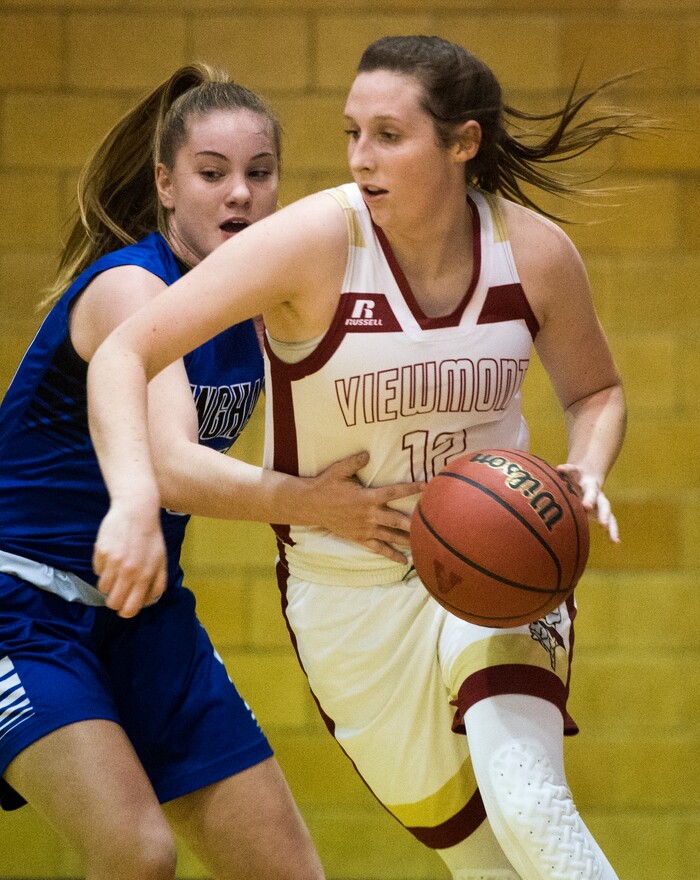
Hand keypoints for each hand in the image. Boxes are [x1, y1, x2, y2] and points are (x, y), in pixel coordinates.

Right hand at [93, 500, 167, 617]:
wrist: (137, 511)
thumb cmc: (150, 537)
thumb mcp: (161, 560)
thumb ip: (157, 583)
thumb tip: (148, 602)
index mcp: (145, 576)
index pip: (130, 609)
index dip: (126, 612)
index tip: (125, 607)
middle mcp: (128, 572)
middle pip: (113, 602)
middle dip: (115, 601)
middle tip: (117, 592)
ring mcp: (113, 562)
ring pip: (102, 588)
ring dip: (108, 584)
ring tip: (116, 571)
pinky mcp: (101, 552)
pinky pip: (97, 570)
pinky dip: (103, 568)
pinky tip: (112, 556)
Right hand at [309, 452, 424, 563]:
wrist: (311, 505)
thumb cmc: (326, 486)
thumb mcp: (338, 470)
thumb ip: (354, 462)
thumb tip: (368, 454)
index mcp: (366, 497)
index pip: (393, 492)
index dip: (410, 489)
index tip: (426, 487)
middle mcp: (368, 515)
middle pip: (396, 520)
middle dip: (414, 523)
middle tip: (431, 525)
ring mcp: (364, 528)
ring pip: (390, 536)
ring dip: (407, 540)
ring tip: (424, 543)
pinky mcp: (359, 538)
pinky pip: (378, 548)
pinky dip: (391, 554)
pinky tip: (404, 561)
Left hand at [556, 463, 619, 542]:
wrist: (585, 476)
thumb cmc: (573, 477)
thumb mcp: (571, 472)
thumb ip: (566, 470)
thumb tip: (559, 468)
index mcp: (590, 486)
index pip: (591, 492)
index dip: (589, 499)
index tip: (586, 507)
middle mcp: (598, 495)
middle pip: (604, 505)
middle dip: (603, 514)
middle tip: (602, 525)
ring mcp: (601, 505)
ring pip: (609, 515)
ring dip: (611, 526)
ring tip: (613, 538)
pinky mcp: (602, 513)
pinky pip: (611, 522)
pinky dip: (613, 532)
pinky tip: (616, 543)